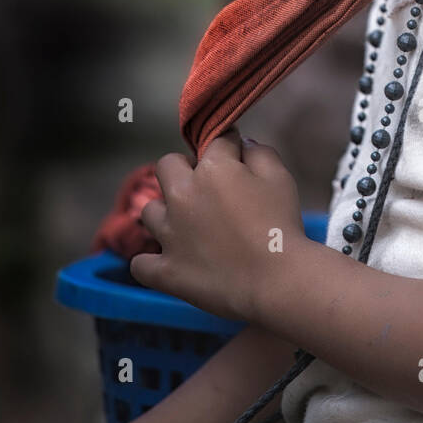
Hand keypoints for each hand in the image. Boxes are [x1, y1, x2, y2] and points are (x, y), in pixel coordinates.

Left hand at [129, 129, 305, 322]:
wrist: (276, 280)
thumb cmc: (281, 225)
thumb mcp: (280, 178)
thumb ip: (260, 153)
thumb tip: (241, 144)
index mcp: (212, 169)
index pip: (215, 142)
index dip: (229, 149)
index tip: (237, 159)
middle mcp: (182, 196)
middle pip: (167, 165)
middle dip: (184, 169)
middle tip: (207, 187)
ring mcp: (169, 234)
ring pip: (150, 211)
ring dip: (166, 213)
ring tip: (188, 226)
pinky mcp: (165, 270)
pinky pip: (140, 264)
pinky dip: (151, 263)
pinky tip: (168, 262)